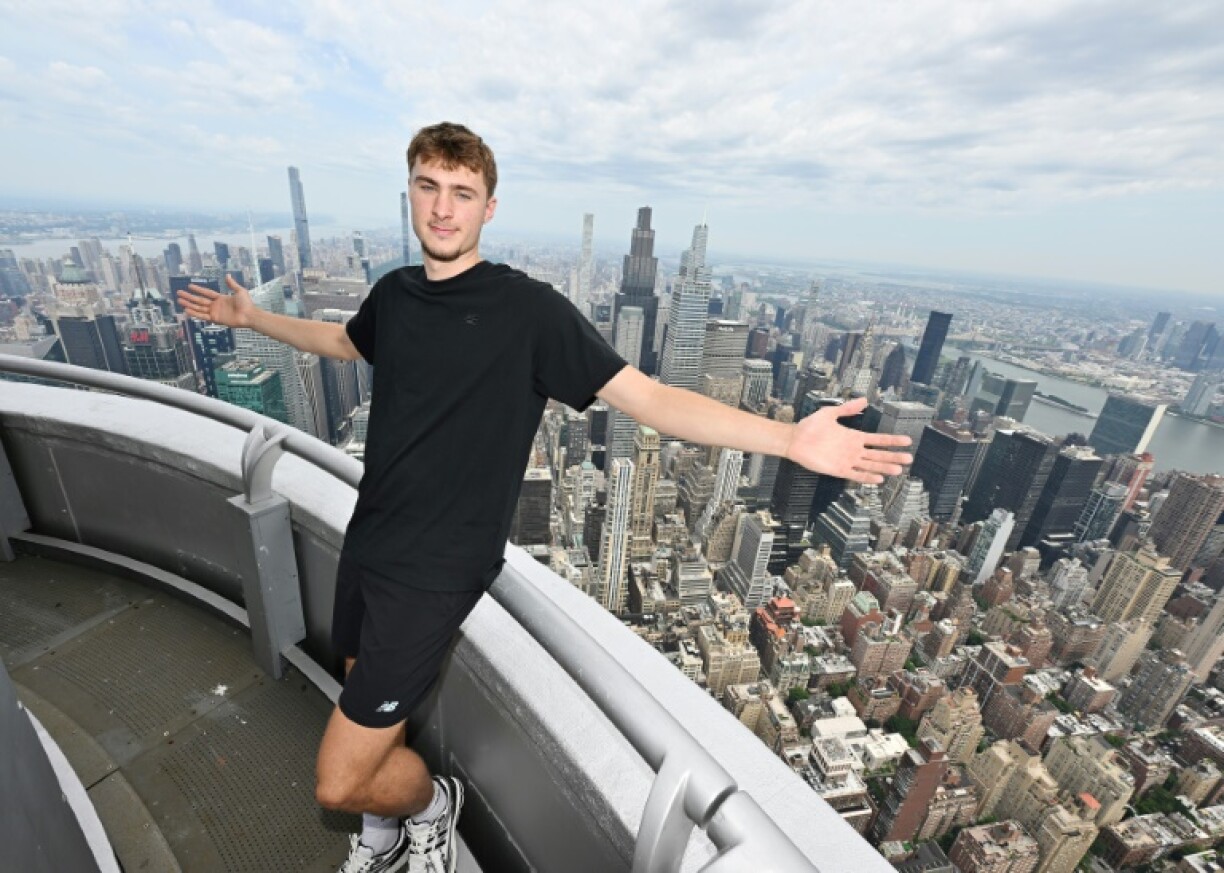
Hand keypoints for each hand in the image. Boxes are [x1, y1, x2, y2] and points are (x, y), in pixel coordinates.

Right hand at [176, 275, 255, 327]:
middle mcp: (216, 305)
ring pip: (199, 308)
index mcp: (221, 298)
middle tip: (179, 293)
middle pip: (199, 300)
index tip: (189, 286)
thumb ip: (232, 284)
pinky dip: (195, 313)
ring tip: (179, 301)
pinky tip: (187, 310)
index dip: (198, 289)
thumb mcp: (240, 291)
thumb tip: (227, 275)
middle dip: (189, 297)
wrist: (249, 315)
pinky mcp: (215, 319)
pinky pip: (203, 316)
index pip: (206, 293)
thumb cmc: (246, 303)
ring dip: (189, 304)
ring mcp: (215, 312)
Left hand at [785, 396, 913, 483]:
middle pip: (878, 455)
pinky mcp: (838, 470)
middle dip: (893, 456)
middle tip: (909, 458)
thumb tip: (864, 400)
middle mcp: (853, 450)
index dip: (892, 441)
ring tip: (898, 470)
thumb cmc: (811, 426)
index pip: (878, 439)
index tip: (907, 440)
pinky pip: (855, 475)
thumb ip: (847, 408)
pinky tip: (878, 479)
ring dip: (884, 468)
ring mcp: (847, 461)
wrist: (795, 439)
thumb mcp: (830, 413)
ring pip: (870, 466)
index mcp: (854, 437)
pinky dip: (866, 477)